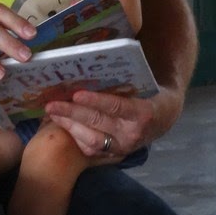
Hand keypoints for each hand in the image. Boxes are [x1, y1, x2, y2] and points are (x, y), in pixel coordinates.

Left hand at [43, 88, 165, 159]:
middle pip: (98, 122)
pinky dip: (75, 137)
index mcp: (143, 113)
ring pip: (91, 139)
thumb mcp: (144, 84)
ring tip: (52, 112)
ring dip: (69, 125)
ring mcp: (123, 147)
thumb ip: (124, 78)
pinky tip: (62, 124)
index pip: (116, 106)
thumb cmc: (150, 94)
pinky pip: (91, 149)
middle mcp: (132, 134)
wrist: (163, 119)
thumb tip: (95, 59)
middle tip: (52, 104)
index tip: (76, 94)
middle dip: (72, 113)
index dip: (96, 101)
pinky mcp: (114, 155)